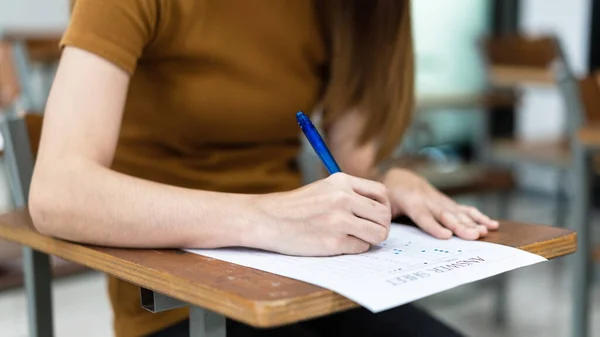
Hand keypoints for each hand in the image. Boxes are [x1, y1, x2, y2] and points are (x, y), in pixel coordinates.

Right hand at [250, 173, 391, 255]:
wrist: (268, 220)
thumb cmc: (296, 207)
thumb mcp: (324, 188)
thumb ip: (350, 193)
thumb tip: (380, 210)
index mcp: (341, 181)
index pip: (382, 194)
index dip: (383, 207)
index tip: (375, 215)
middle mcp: (342, 198)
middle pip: (384, 215)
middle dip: (380, 226)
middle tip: (369, 230)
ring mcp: (339, 221)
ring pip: (378, 233)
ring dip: (370, 238)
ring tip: (355, 237)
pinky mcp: (334, 242)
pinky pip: (361, 248)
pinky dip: (354, 248)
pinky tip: (338, 243)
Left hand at [382, 168, 498, 239]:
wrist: (400, 177)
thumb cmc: (389, 195)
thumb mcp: (382, 204)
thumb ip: (384, 217)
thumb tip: (382, 231)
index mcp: (410, 201)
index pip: (422, 216)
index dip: (434, 226)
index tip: (446, 236)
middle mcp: (428, 199)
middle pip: (445, 214)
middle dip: (460, 226)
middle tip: (474, 236)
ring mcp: (440, 200)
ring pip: (458, 211)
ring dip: (472, 222)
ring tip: (484, 232)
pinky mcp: (448, 202)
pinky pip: (465, 209)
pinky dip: (479, 217)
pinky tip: (492, 225)